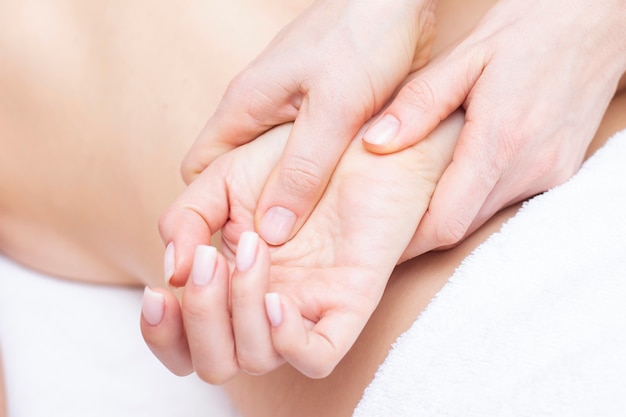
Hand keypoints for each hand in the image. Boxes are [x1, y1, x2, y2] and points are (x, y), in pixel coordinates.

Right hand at [145, 113, 462, 381]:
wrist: (356, 127)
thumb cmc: (289, 151)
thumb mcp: (222, 178)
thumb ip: (187, 219)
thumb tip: (172, 270)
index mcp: (230, 280)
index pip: (183, 338)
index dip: (160, 332)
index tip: (159, 293)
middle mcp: (264, 301)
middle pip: (214, 361)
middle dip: (199, 320)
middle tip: (205, 262)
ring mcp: (306, 302)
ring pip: (257, 359)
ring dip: (239, 311)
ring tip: (254, 248)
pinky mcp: (348, 299)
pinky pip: (318, 353)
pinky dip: (288, 341)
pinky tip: (276, 300)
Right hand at [181, 0, 436, 245]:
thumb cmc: (364, 37)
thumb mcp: (335, 109)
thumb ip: (303, 171)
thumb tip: (271, 233)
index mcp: (244, 107)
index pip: (199, 171)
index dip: (209, 209)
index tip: (235, 243)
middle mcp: (257, 112)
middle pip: (234, 176)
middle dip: (250, 212)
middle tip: (280, 251)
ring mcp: (287, 113)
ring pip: (270, 170)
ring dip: (287, 200)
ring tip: (310, 236)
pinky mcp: (319, 114)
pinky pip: (303, 159)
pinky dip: (313, 183)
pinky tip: (336, 201)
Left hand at [362, 0, 625, 256]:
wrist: (597, 21)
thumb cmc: (528, 29)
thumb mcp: (464, 56)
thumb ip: (419, 104)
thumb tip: (375, 143)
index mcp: (499, 141)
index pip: (445, 223)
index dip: (407, 240)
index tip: (377, 235)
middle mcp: (529, 168)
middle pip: (460, 227)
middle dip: (420, 228)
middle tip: (384, 212)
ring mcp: (550, 174)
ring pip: (482, 216)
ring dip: (448, 210)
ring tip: (415, 188)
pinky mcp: (560, 172)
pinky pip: (506, 200)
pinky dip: (476, 195)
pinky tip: (458, 171)